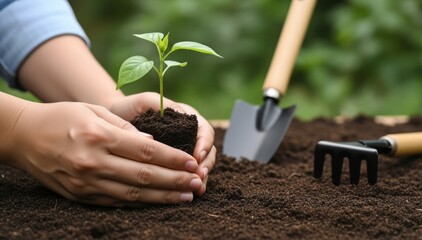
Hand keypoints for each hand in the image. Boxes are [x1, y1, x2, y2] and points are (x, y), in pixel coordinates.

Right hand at [10, 101, 202, 205]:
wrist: (23, 136)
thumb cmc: (61, 117)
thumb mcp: (94, 111)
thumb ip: (125, 128)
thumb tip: (154, 144)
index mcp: (99, 137)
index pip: (147, 151)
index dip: (173, 159)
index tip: (192, 162)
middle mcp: (93, 162)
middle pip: (145, 175)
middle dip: (176, 180)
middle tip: (197, 183)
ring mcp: (86, 182)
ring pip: (133, 194)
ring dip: (163, 197)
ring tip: (186, 196)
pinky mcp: (80, 195)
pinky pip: (116, 202)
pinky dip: (140, 203)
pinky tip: (158, 202)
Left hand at [109, 92, 215, 194]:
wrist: (114, 120)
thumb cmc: (129, 108)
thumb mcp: (145, 101)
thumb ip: (161, 106)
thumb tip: (178, 120)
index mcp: (186, 118)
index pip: (204, 129)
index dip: (205, 143)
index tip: (198, 156)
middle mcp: (188, 135)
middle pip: (207, 150)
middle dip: (206, 164)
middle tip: (199, 176)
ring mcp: (182, 150)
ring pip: (201, 164)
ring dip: (201, 176)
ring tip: (197, 188)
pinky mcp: (173, 164)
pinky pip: (186, 174)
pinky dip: (189, 183)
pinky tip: (187, 192)